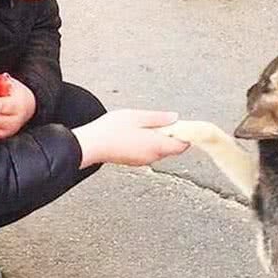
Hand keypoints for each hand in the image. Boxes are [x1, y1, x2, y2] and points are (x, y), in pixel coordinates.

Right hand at [71, 109, 189, 168]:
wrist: (91, 146)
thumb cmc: (111, 130)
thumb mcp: (137, 116)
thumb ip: (158, 118)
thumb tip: (175, 118)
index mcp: (157, 145)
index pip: (182, 145)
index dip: (186, 135)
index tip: (184, 125)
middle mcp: (153, 156)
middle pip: (172, 148)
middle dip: (172, 135)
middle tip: (163, 121)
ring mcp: (143, 160)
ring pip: (160, 150)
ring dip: (159, 139)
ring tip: (146, 125)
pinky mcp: (134, 161)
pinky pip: (148, 152)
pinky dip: (149, 144)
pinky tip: (137, 133)